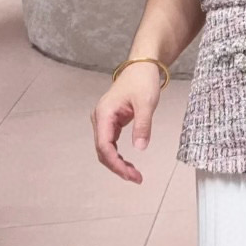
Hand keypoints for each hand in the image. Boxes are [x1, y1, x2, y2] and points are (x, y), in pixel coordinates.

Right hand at [91, 67, 161, 184]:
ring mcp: (104, 120)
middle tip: (136, 178)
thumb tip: (140, 148)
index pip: (105, 146)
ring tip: (134, 174)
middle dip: (118, 167)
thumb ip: (143, 125)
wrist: (141, 66)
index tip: (131, 174)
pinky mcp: (110, 122)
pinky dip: (119, 155)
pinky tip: (128, 163)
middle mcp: (100, 118)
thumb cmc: (142, 80)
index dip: (116, 164)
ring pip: (106, 149)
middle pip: (103, 151)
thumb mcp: (146, 103)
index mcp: (104, 113)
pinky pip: (111, 144)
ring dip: (118, 163)